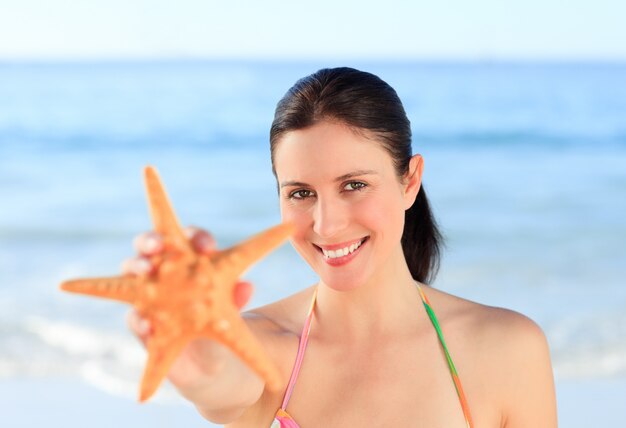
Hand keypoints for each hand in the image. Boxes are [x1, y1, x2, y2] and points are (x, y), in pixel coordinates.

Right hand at [124, 226, 255, 388]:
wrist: (210, 358)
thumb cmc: (220, 319)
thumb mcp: (232, 308)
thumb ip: (237, 296)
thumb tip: (247, 287)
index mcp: (191, 259)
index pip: (191, 238)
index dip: (197, 238)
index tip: (207, 247)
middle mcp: (164, 268)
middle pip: (152, 244)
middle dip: (152, 240)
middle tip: (158, 245)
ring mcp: (147, 292)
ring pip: (132, 270)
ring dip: (137, 266)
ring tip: (147, 271)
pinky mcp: (139, 321)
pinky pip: (133, 315)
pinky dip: (139, 318)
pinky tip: (147, 323)